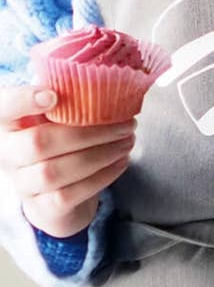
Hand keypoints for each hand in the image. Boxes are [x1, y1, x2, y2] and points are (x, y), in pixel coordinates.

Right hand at [0, 84, 135, 237]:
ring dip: (99, 154)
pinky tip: (121, 161)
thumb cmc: (62, 145)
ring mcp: (23, 183)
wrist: (58, 197)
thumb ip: (72, 98)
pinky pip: (69, 194)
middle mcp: (8, 153)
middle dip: (89, 132)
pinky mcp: (43, 207)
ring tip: (128, 141)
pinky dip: (101, 176)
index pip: (3, 108)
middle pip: (39, 143)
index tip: (52, 95)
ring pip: (54, 171)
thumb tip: (111, 79)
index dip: (22, 101)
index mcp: (10, 123)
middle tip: (126, 123)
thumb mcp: (60, 118)